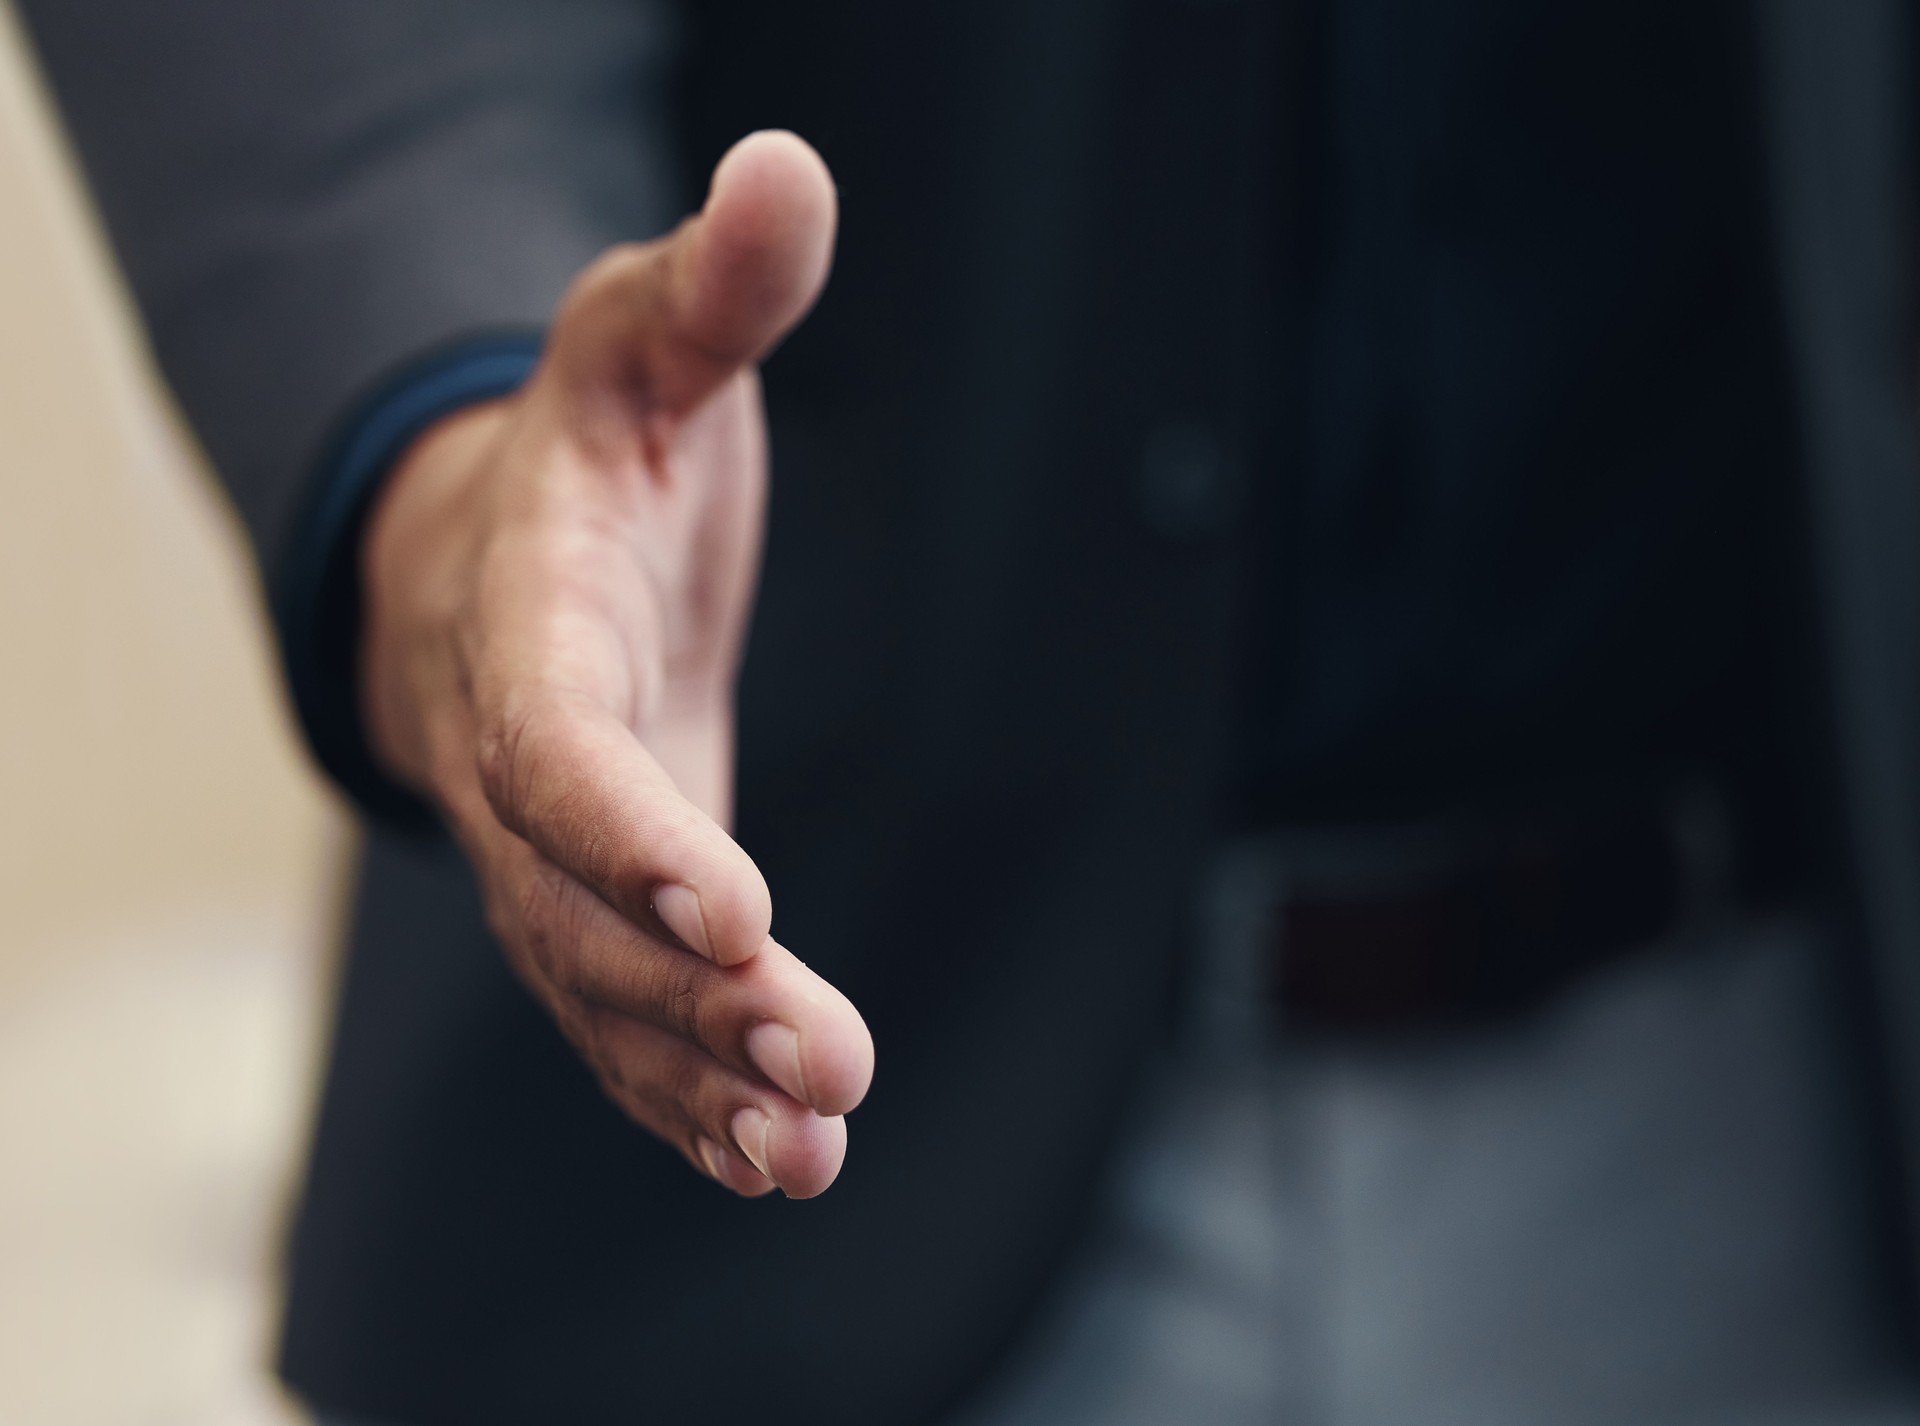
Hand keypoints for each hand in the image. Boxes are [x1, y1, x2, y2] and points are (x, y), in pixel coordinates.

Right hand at [358, 132, 870, 1198]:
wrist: (506, 553)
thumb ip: (717, 283)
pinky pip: (626, 1022)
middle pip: (583, 908)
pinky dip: (690, 1095)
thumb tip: (788, 165)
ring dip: (701, 1077)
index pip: (556, 745)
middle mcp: (524, 761)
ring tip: (810, 1150)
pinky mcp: (603, 911)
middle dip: (695, 996)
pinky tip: (775, 1157)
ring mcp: (553, 857)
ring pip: (604, 994)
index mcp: (526, 622)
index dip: (624, 828)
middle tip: (823, 1066)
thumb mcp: (645, 338)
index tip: (732, 901)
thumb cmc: (592, 445)